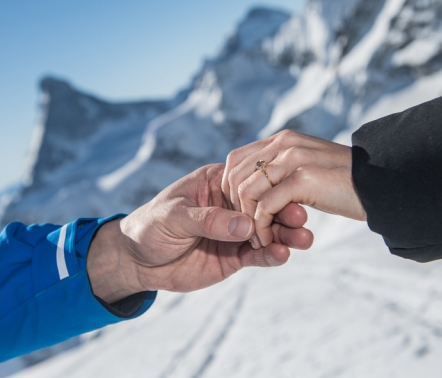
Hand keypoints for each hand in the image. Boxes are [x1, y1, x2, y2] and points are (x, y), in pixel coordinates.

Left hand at [87, 164, 312, 302]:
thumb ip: (209, 220)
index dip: (266, 187)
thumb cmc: (150, 226)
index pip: (246, 181)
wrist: (137, 261)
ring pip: (266, 230)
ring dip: (286, 234)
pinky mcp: (234, 256)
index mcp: (215, 183)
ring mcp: (233, 231)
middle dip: (284, 211)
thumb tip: (245, 224)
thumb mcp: (174, 217)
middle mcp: (229, 205)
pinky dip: (271, 255)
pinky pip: (257, 254)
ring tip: (304, 239)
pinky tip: (284, 255)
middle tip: (301, 217)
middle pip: (263, 205)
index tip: (286, 193)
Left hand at [222, 130, 365, 248]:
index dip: (229, 187)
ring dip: (246, 221)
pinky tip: (268, 242)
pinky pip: (266, 206)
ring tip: (256, 240)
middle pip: (235, 174)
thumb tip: (255, 189)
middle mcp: (284, 144)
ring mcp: (293, 160)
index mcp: (283, 140)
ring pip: (247, 192)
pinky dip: (261, 228)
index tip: (236, 213)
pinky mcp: (303, 180)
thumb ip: (283, 171)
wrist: (384, 186)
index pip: (236, 160)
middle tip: (241, 230)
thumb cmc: (347, 185)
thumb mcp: (309, 168)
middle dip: (232, 206)